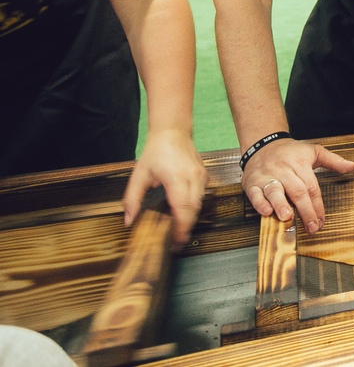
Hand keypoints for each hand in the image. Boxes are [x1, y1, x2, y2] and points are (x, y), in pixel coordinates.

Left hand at [123, 128, 207, 247]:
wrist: (173, 132)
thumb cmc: (156, 151)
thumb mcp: (139, 175)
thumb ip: (132, 199)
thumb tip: (128, 220)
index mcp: (176, 176)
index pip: (183, 206)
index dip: (181, 225)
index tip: (176, 239)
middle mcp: (193, 177)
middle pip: (194, 209)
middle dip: (186, 227)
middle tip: (177, 242)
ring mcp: (201, 176)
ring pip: (200, 204)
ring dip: (190, 218)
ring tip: (179, 231)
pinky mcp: (205, 177)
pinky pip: (202, 197)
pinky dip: (194, 208)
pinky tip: (184, 214)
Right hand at [241, 138, 353, 233]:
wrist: (263, 144)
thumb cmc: (291, 152)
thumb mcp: (314, 152)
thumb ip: (333, 161)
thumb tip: (352, 166)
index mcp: (300, 163)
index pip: (312, 187)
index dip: (318, 206)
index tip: (321, 221)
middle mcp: (283, 169)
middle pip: (297, 191)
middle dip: (305, 210)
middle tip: (312, 227)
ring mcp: (267, 175)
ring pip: (275, 191)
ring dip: (281, 205)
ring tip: (288, 218)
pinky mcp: (251, 182)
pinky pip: (255, 193)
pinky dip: (260, 203)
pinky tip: (267, 212)